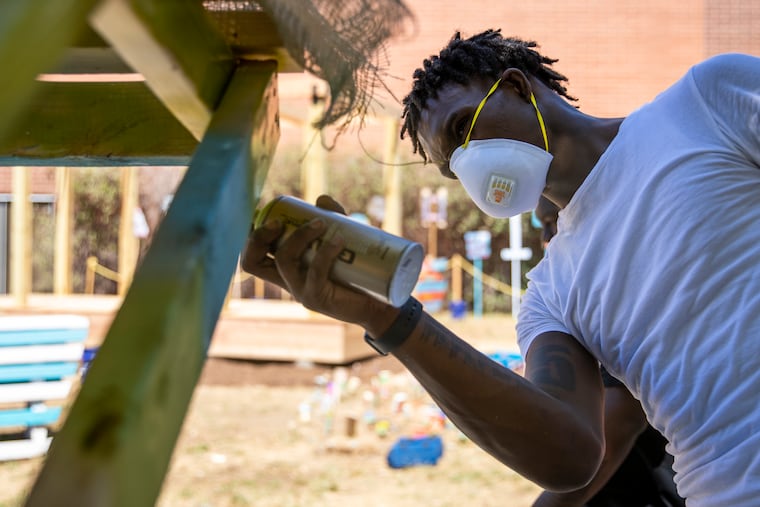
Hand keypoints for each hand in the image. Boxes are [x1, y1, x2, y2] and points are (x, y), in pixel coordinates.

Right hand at [240, 195, 397, 333]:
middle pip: (252, 262)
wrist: (378, 305)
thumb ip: (334, 218)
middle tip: (280, 221)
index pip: (252, 255)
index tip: (262, 212)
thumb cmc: (358, 272)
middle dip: (260, 236)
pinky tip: (339, 240)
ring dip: (299, 236)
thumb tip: (321, 200)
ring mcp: (299, 291)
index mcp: (286, 269)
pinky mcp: (317, 298)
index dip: (249, 235)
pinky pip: (315, 272)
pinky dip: (325, 252)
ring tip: (320, 223)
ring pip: (284, 260)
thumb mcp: (343, 239)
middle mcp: (287, 281)